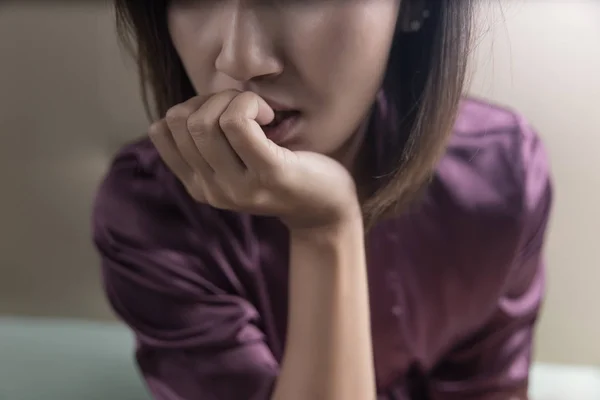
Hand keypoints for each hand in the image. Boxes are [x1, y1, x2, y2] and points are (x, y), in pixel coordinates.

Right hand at [149, 90, 360, 229]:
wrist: (325, 207)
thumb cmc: (282, 170)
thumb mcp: (235, 162)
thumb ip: (209, 142)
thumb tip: (187, 107)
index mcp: (198, 186)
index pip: (161, 131)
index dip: (189, 107)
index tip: (222, 113)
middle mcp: (212, 191)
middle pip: (183, 122)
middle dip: (212, 99)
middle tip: (246, 108)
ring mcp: (238, 187)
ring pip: (206, 121)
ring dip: (234, 99)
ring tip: (261, 113)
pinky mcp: (268, 174)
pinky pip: (237, 121)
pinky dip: (251, 103)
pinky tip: (270, 116)